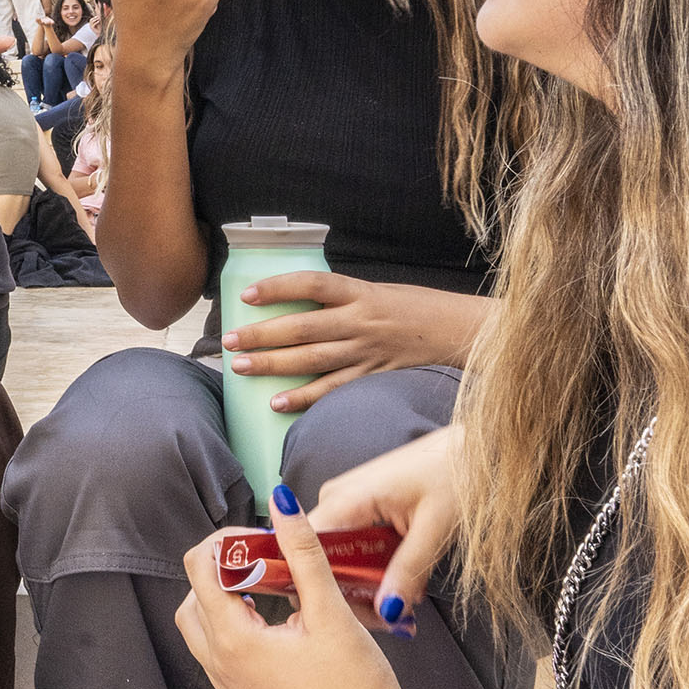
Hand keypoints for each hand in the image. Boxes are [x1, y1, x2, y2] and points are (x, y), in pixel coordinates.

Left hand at [177, 485, 413, 688]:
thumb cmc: (358, 687)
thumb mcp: (330, 611)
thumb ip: (302, 552)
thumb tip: (281, 505)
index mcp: (233, 641)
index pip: (199, 569)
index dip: (225, 542)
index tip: (262, 537)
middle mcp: (221, 667)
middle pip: (192, 598)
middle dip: (220, 570)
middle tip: (262, 559)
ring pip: (201, 630)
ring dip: (223, 601)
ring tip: (268, 588)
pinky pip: (219, 657)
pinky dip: (234, 630)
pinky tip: (275, 624)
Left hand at [224, 278, 492, 413]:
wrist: (458, 332)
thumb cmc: (412, 309)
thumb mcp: (376, 291)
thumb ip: (340, 299)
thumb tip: (295, 304)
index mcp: (360, 292)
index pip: (311, 285)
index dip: (277, 288)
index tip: (247, 294)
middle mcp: (361, 321)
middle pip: (303, 328)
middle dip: (262, 335)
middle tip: (229, 341)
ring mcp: (367, 352)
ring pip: (312, 360)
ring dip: (273, 365)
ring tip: (241, 368)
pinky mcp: (374, 377)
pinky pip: (334, 390)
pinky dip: (304, 398)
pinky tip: (278, 403)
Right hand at [312, 423, 464, 622]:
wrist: (471, 446)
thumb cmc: (455, 472)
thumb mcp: (436, 527)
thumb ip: (409, 571)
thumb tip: (387, 611)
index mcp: (346, 499)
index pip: (306, 552)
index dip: (322, 589)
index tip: (353, 617)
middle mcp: (335, 499)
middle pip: (323, 561)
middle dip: (353, 596)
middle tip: (393, 621)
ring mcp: (345, 502)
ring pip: (339, 558)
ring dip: (366, 585)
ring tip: (403, 608)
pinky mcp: (359, 507)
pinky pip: (353, 547)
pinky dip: (374, 568)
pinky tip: (400, 583)